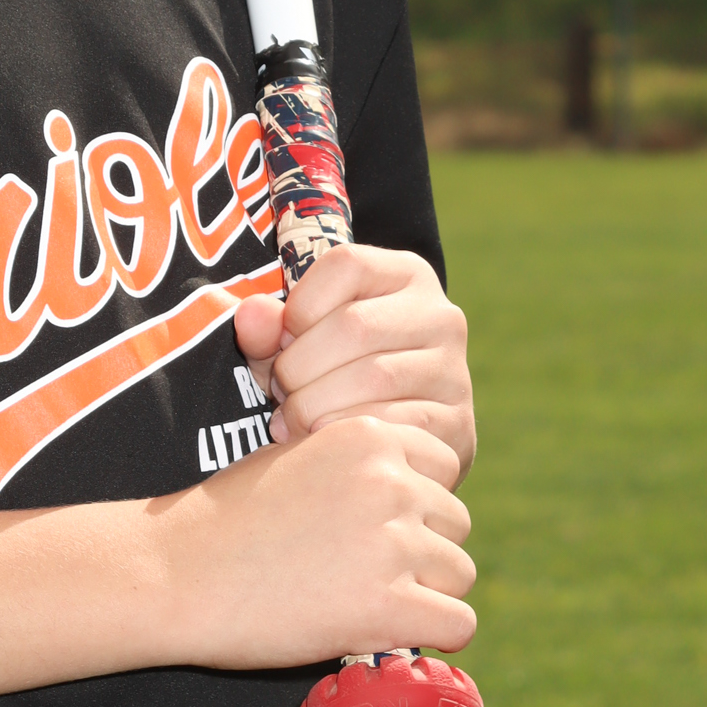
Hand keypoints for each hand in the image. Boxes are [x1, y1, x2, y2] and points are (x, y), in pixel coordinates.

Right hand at [160, 412, 475, 669]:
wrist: (176, 572)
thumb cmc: (228, 519)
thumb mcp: (295, 455)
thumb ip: (357, 462)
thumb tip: (412, 492)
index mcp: (371, 435)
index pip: (443, 467)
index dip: (411, 503)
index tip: (370, 528)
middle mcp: (392, 481)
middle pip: (455, 522)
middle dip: (419, 550)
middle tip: (358, 572)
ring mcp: (393, 543)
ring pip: (458, 573)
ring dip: (423, 593)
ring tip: (361, 600)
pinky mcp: (389, 605)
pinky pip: (457, 624)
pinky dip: (428, 635)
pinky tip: (385, 633)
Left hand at [231, 245, 474, 476]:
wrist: (395, 439)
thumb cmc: (333, 376)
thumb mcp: (297, 343)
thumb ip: (268, 327)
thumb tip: (249, 314)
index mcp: (405, 275)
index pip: (346, 264)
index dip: (300, 305)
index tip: (284, 340)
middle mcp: (440, 315)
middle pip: (355, 324)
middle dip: (300, 365)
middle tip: (281, 394)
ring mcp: (453, 369)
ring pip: (373, 377)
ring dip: (315, 405)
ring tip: (293, 421)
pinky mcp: (457, 422)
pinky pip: (393, 424)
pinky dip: (346, 435)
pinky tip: (324, 442)